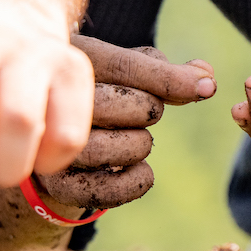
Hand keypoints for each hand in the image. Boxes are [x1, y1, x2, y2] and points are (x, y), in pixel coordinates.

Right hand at [36, 37, 216, 209]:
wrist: (44, 136)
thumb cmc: (95, 93)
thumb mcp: (119, 71)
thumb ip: (161, 71)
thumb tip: (206, 76)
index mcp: (70, 59)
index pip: (125, 66)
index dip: (171, 79)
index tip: (207, 87)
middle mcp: (52, 98)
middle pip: (123, 104)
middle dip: (148, 109)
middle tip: (142, 111)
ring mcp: (51, 145)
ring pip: (114, 148)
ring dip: (139, 145)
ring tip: (135, 140)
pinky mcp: (57, 183)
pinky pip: (107, 191)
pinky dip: (135, 182)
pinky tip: (139, 171)